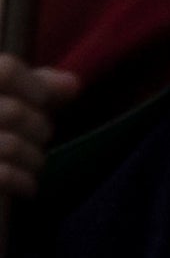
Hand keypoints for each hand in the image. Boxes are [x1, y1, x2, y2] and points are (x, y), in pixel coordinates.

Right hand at [0, 55, 66, 200]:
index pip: (6, 71)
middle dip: (40, 127)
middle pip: (14, 113)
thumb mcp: (6, 96)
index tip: (43, 99)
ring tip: (37, 162)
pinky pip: (1, 175)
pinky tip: (28, 186)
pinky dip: (22, 181)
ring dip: (35, 157)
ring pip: (10, 146)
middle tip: (43, 135)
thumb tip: (74, 84)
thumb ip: (37, 85)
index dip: (35, 85)